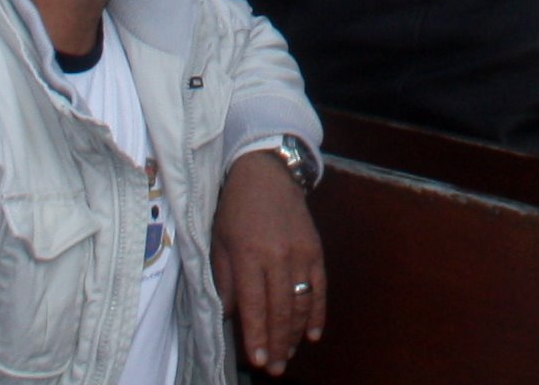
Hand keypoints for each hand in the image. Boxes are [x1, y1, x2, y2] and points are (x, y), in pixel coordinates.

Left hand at [210, 151, 325, 374]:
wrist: (267, 173)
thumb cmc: (235, 209)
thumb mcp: (217, 241)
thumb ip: (222, 279)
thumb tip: (227, 315)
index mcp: (248, 255)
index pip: (253, 305)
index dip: (256, 336)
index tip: (257, 361)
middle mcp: (276, 257)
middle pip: (280, 310)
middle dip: (277, 344)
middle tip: (274, 368)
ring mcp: (300, 253)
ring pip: (301, 303)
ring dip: (295, 334)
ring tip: (288, 355)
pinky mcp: (315, 249)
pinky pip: (320, 287)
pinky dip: (318, 312)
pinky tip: (313, 334)